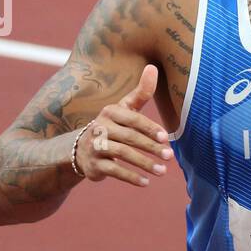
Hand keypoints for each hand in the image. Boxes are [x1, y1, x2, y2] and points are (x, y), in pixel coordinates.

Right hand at [75, 65, 172, 185]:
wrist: (81, 149)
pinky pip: (113, 170)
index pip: (132, 119)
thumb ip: (141, 92)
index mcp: (110, 112)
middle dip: (151, 147)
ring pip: (122, 154)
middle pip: (129, 137)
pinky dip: (130, 177)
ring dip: (144, 163)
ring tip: (162, 172)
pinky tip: (146, 182)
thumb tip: (153, 67)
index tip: (166, 138)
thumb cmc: (112, 125)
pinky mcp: (93, 165)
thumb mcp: (124, 109)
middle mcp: (100, 127)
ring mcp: (95, 146)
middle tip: (169, 156)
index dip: (149, 128)